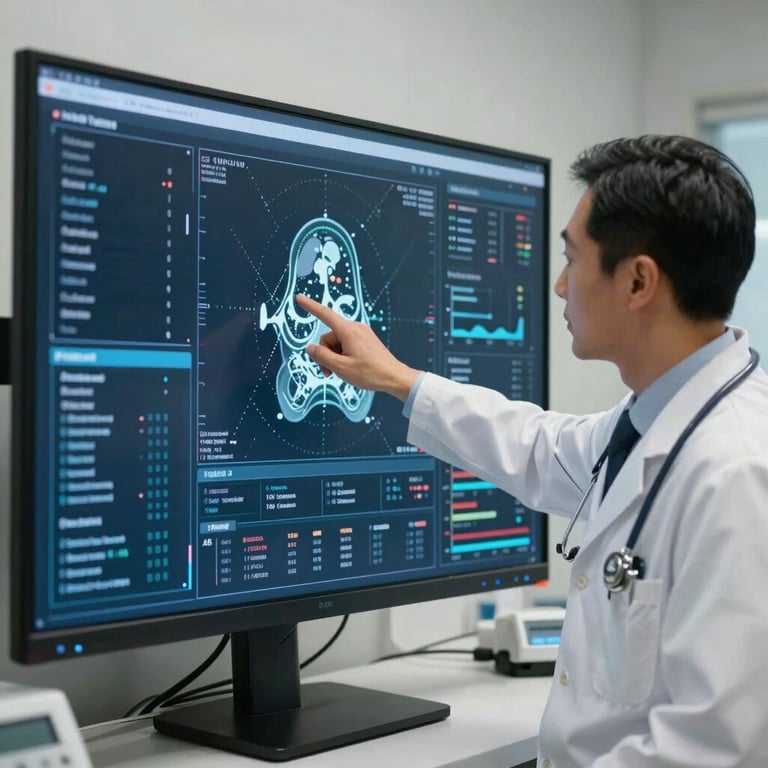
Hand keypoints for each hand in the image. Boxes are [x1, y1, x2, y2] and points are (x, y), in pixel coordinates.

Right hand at [295, 294, 419, 400]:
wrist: (394, 377)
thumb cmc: (370, 373)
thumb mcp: (341, 368)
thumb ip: (322, 356)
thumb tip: (310, 347)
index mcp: (349, 331)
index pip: (325, 314)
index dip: (310, 306)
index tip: (299, 298)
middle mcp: (355, 327)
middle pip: (329, 336)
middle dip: (325, 354)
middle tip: (329, 372)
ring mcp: (362, 333)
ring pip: (337, 342)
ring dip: (335, 356)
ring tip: (342, 372)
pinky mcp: (366, 339)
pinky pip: (347, 343)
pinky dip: (343, 354)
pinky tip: (350, 367)